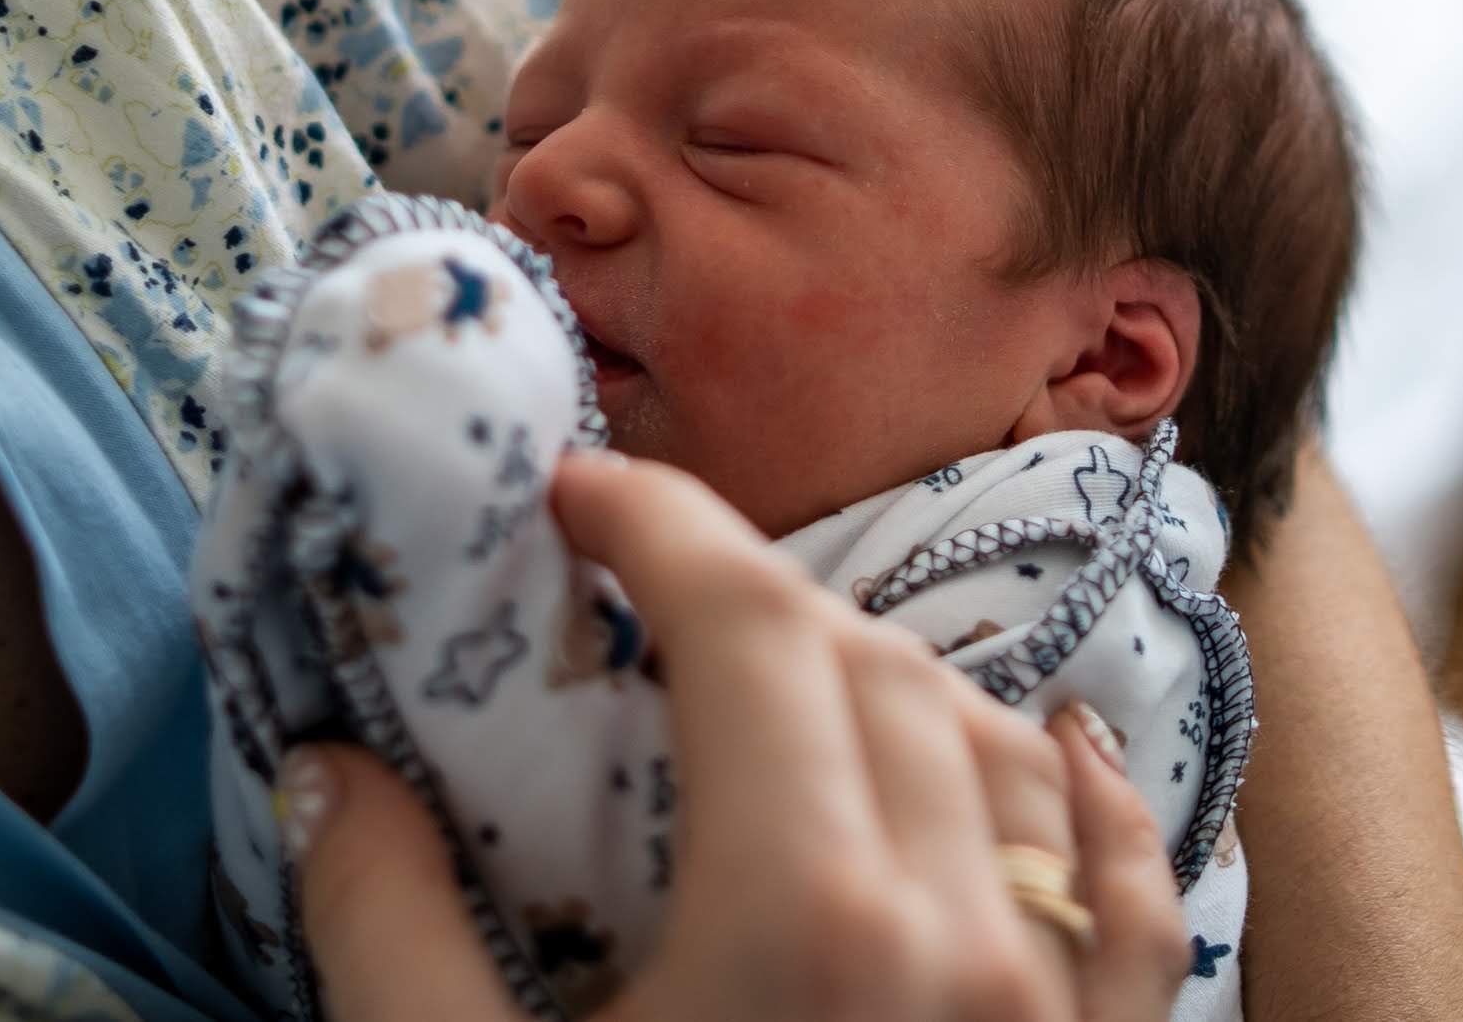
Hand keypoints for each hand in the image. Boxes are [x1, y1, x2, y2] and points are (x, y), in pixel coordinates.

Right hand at [285, 448, 1189, 1021]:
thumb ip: (391, 929)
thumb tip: (331, 773)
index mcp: (808, 914)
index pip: (748, 626)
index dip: (661, 524)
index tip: (579, 490)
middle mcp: (966, 924)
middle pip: (865, 662)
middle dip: (745, 597)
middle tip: (640, 597)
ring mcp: (1062, 997)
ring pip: (996, 742)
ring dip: (884, 674)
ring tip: (785, 671)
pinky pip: (1132, 879)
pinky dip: (1082, 788)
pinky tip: (1052, 741)